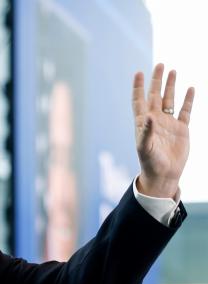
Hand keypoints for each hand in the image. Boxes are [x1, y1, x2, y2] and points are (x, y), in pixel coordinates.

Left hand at [133, 63, 194, 197]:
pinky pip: (185, 111)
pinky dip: (188, 100)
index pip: (139, 101)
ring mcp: (169, 123)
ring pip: (170, 100)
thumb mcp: (144, 148)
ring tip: (173, 71)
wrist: (164, 174)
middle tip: (160, 64)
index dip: (138, 87)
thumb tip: (149, 116)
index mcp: (143, 123)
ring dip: (171, 86)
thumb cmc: (150, 163)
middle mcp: (155, 120)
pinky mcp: (181, 129)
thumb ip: (146, 132)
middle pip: (155, 96)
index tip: (138, 72)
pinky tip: (190, 88)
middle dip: (157, 81)